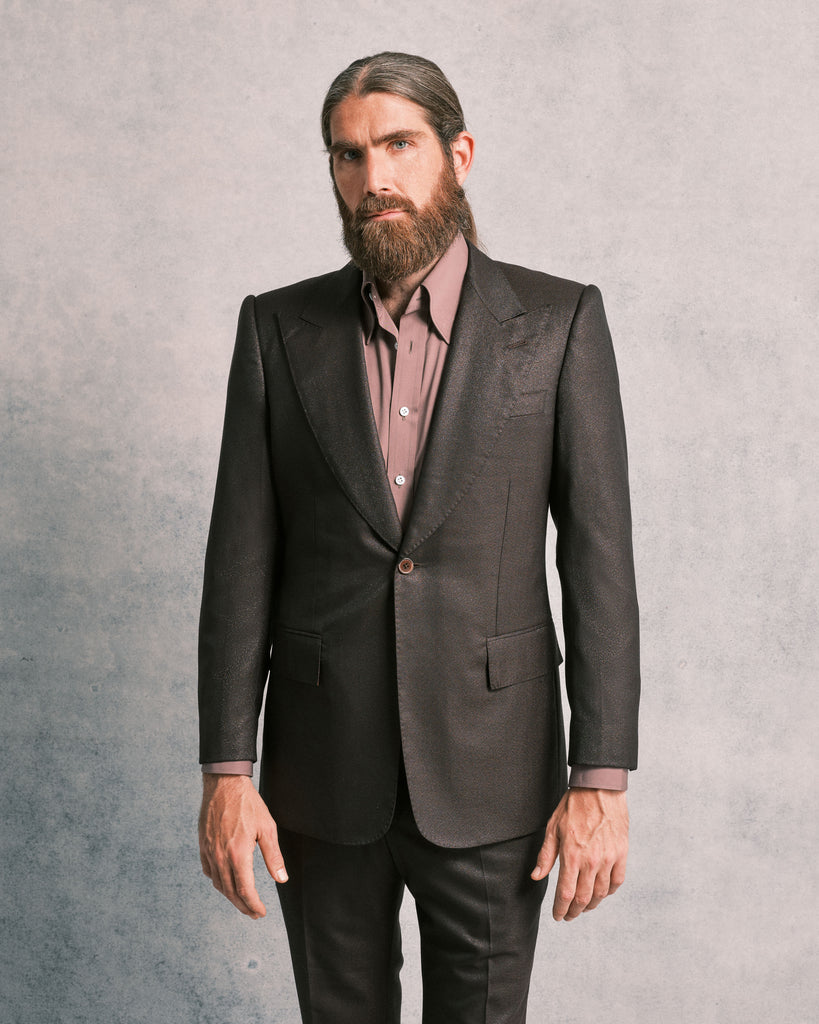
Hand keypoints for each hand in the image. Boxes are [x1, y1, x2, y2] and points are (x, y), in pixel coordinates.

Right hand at [198, 773, 287, 918]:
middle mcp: (221, 857)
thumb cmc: (248, 804)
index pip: (245, 890)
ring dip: (230, 897)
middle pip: (230, 892)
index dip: (253, 905)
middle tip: (253, 913)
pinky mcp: (203, 846)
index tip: (261, 913)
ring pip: (218, 884)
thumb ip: (274, 856)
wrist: (224, 784)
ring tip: (242, 902)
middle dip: (243, 906)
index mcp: (238, 854)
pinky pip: (209, 872)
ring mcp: (209, 852)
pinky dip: (218, 882)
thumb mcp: (268, 828)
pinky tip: (226, 883)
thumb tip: (282, 879)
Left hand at [531, 787, 627, 920]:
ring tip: (584, 907)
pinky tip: (602, 892)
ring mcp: (608, 858)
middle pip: (584, 898)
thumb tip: (536, 876)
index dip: (561, 909)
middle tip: (569, 915)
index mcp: (572, 855)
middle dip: (575, 911)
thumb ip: (546, 855)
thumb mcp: (553, 827)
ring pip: (601, 893)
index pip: (566, 893)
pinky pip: (617, 881)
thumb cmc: (574, 805)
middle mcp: (591, 860)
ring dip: (591, 904)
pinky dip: (609, 891)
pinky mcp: (621, 853)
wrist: (599, 788)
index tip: (558, 915)